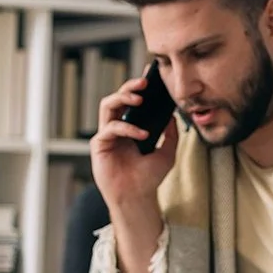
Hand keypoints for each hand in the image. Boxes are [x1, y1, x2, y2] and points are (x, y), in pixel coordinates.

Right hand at [90, 76, 180, 208]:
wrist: (138, 197)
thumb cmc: (150, 177)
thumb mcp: (168, 152)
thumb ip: (171, 133)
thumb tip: (172, 114)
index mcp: (131, 127)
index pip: (133, 101)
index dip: (139, 86)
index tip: (150, 75)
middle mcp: (117, 128)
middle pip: (118, 97)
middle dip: (130, 86)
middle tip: (145, 82)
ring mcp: (107, 135)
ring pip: (108, 105)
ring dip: (123, 97)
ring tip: (139, 99)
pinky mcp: (100, 145)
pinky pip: (110, 128)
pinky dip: (127, 128)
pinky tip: (142, 134)